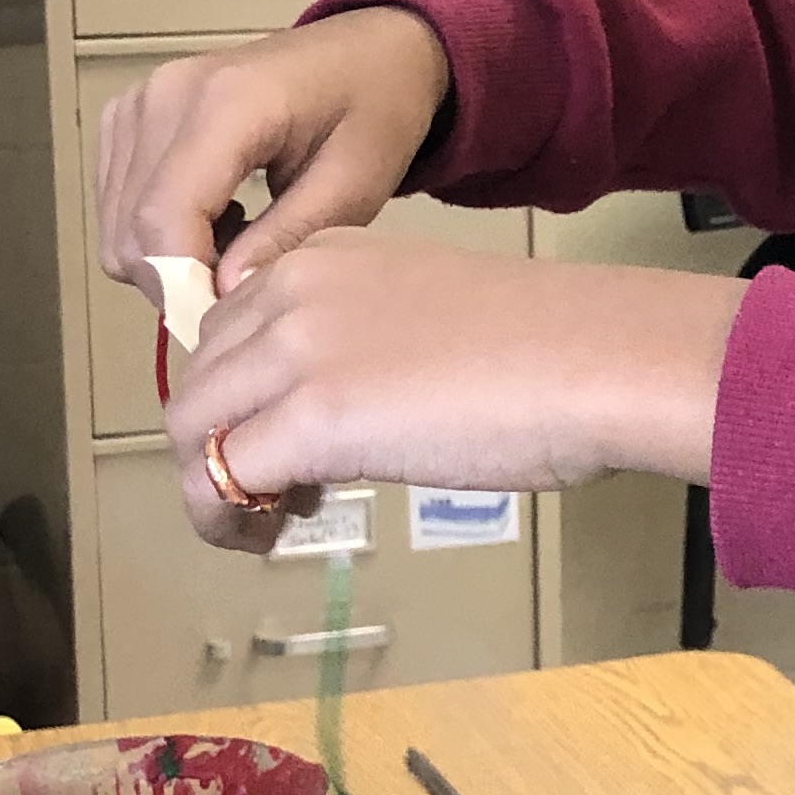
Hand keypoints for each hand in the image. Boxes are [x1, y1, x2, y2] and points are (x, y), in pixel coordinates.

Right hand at [92, 7, 452, 305]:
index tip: (230, 319)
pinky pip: (116, 200)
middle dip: (179, 279)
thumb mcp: (353, 184)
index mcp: (226, 102)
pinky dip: (158, 227)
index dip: (186, 285)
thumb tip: (224, 295)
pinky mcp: (128, 113)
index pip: (164, 217)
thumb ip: (286, 239)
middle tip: (247, 285)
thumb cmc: (372, 111)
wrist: (365, 51)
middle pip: (130, 227)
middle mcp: (165, 94)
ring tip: (241, 240)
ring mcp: (138, 100)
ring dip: (168, 256)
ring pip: (116, 222)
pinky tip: (218, 215)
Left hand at [167, 231, 747, 550]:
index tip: (285, 438)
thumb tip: (353, 410)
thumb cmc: (555, 348)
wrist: (600, 360)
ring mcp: (295, 352)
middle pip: (202, 377)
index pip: (232, 326)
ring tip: (266, 526)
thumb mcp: (435, 314)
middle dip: (223, 441)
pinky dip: (225, 520)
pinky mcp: (310, 421)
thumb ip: (372, 342)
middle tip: (280, 494)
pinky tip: (267, 538)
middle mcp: (293, 290)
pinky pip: (221, 480)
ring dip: (213, 488)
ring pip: (194, 426)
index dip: (246, 392)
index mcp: (326, 256)